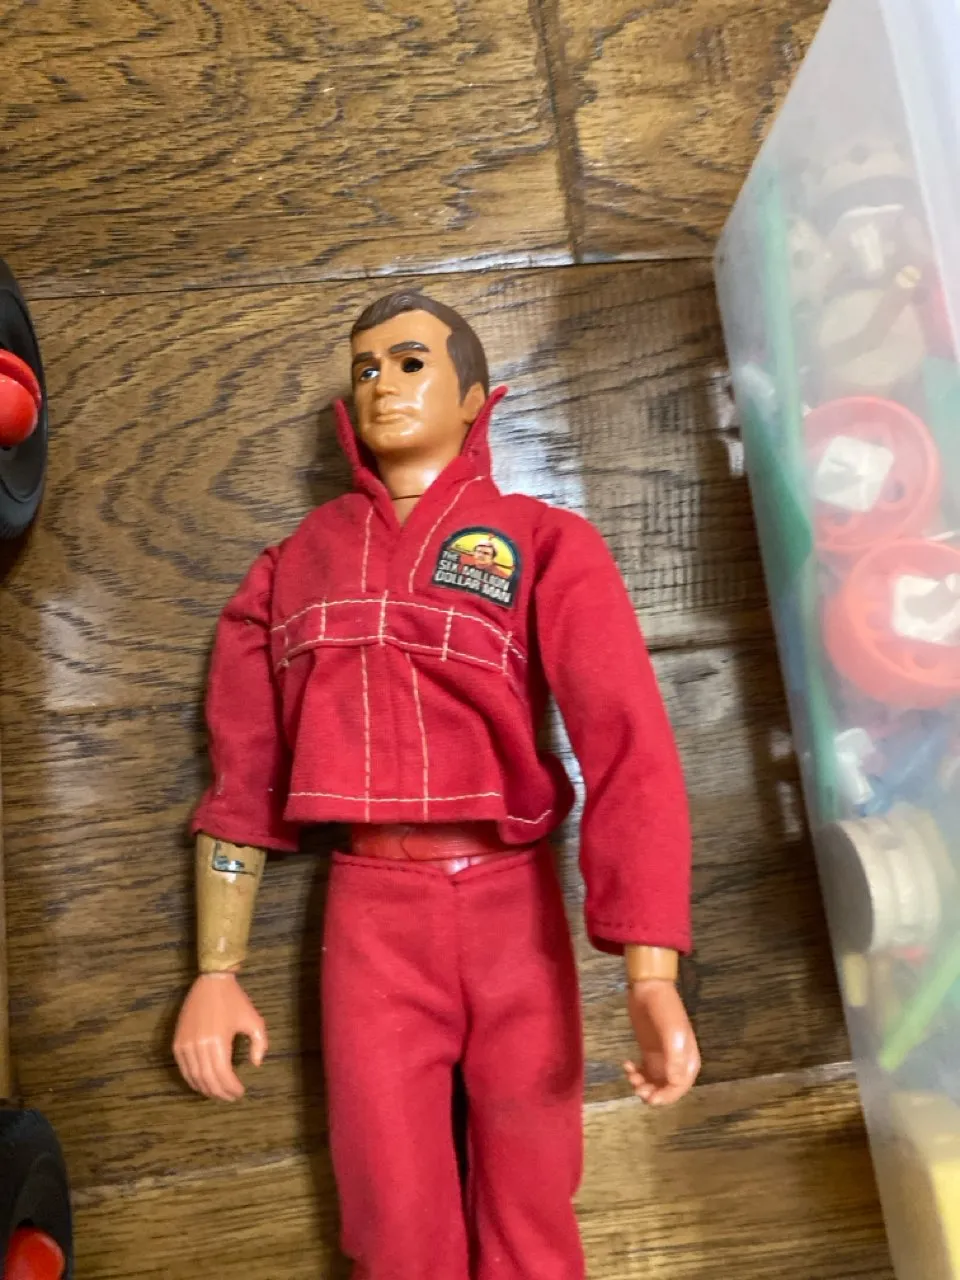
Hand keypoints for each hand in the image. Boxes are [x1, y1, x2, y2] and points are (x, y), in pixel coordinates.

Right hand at [173, 972, 267, 1101]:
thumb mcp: (254, 1020)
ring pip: (194, 1077)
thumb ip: (260, 1043)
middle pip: (208, 1079)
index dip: (231, 1088)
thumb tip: (255, 1064)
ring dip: (206, 1089)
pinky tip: (202, 1084)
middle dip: (220, 1092)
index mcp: (218, 1042)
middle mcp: (198, 1046)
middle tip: (230, 1097)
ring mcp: (185, 1045)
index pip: (223, 1075)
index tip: (240, 1092)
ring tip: (218, 1093)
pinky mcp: (177, 1042)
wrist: (212, 981)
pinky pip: (183, 1068)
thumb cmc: (235, 1000)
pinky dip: (192, 1080)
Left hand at [623, 978, 699, 1105]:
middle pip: (667, 1089)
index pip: (680, 1088)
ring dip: (643, 1085)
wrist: (649, 989)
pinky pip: (645, 1072)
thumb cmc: (664, 1009)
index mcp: (689, 1060)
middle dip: (653, 1094)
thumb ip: (674, 1059)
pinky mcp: (649, 1052)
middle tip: (638, 1087)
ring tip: (631, 1074)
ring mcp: (662, 1057)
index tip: (651, 1098)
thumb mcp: (672, 1033)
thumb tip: (674, 1083)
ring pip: (655, 1083)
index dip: (666, 1097)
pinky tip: (628, 1064)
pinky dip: (636, 1074)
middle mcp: (677, 1062)